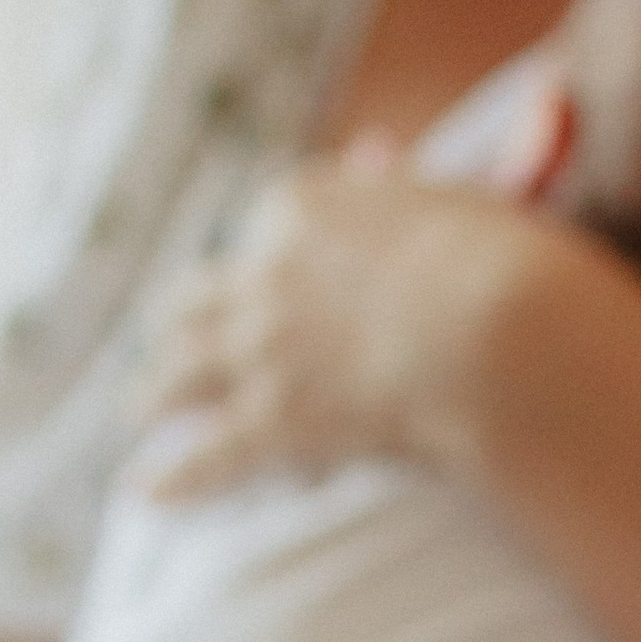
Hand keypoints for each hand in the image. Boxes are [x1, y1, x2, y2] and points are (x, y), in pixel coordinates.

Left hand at [142, 155, 587, 496]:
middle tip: (169, 338)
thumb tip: (378, 148)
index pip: (270, 228)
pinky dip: (174, 478)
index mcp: (305, 208)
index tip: (273, 281)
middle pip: (204, 296)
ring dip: (156, 392)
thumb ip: (410, 181)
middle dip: (185, 321)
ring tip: (136, 410)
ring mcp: (263, 351)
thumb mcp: (457, 196)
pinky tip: (145, 493)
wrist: (498, 331)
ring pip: (183, 372)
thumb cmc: (504, 262)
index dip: (273, 261)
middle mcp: (266, 273)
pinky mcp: (276, 423)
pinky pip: (210, 459)